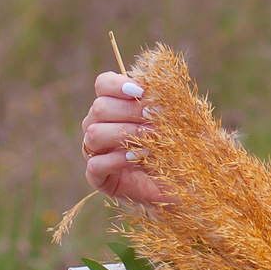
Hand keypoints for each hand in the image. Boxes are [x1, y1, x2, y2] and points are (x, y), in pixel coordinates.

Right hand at [81, 71, 168, 204]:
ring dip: (125, 133)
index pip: (103, 84)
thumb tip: (169, 84)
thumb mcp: (177, 122)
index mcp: (113, 105)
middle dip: (129, 110)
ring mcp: (94, 151)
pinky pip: (95, 164)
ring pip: (94, 134)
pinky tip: (136, 157)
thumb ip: (170, 103)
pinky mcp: (97, 177)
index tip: (141, 90)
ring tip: (151, 139)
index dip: (118, 84)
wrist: (176, 186)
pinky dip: (116, 159)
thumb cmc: (175, 148)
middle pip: (99, 107)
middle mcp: (97, 124)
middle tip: (154, 116)